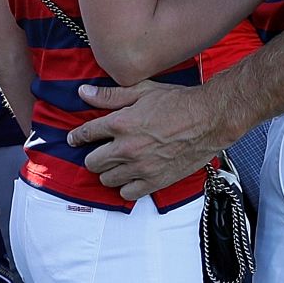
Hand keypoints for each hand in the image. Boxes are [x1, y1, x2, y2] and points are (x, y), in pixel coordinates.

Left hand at [66, 80, 228, 200]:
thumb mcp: (142, 90)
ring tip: (118, 163)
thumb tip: (83, 92)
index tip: (75, 139)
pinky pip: (127, 193)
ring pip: (106, 179)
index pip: (86, 134)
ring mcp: (140, 167)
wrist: (208, 119)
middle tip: (102, 151)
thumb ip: (110, 95)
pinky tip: (131, 176)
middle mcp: (126, 148)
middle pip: (92, 161)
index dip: (77, 136)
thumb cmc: (177, 101)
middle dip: (93, 155)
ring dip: (109, 171)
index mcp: (121, 123)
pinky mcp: (154, 181)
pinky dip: (126, 186)